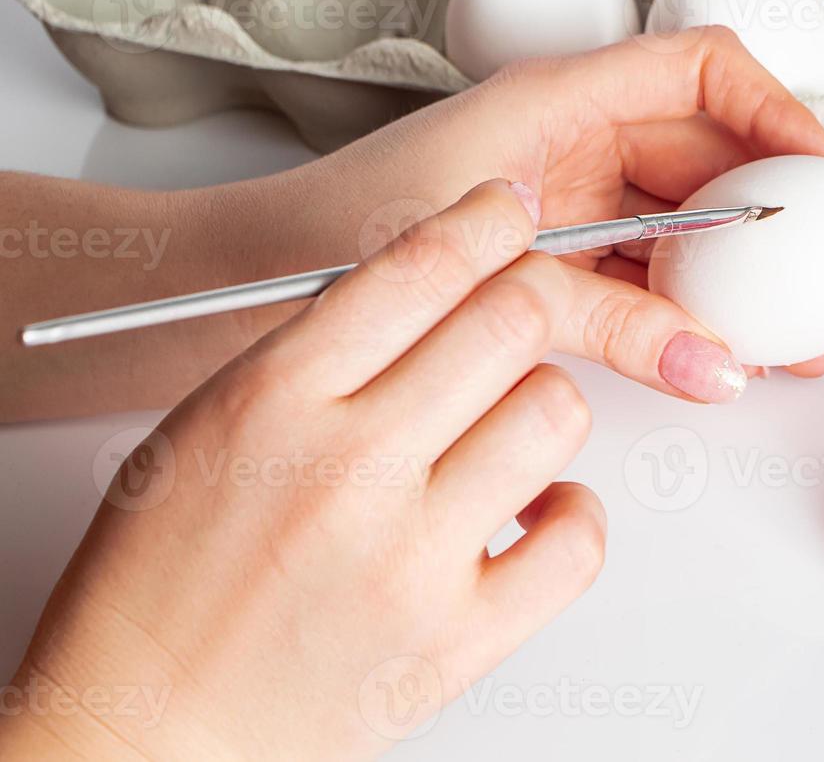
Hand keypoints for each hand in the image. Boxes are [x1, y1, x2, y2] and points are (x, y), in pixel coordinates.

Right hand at [0, 181, 608, 757]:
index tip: (508, 214)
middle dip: (528, 301)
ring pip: (557, 414)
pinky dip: (571, 517)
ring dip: (542, 410)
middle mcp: (348, 467)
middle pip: (510, 322)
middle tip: (516, 321)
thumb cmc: (161, 587)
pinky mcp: (457, 640)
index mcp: (272, 400)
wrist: (144, 733)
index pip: (418, 267)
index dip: (485, 220)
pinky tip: (530, 516)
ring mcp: (411, 557)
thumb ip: (318, 354)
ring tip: (503, 437)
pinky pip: (579, 540)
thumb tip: (433, 288)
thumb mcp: (208, 427)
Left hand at [3, 28, 823, 419]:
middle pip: (714, 154)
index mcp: (557, 99)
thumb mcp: (494, 272)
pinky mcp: (555, 261)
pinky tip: (738, 352)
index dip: (780, 115)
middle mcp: (572, 140)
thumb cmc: (334, 241)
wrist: (245, 289)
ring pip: (689, 223)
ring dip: (751, 275)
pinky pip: (650, 275)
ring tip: (809, 335)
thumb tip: (714, 363)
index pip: (703, 71)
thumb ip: (611, 316)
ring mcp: (568, 201)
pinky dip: (697, 313)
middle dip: (787, 210)